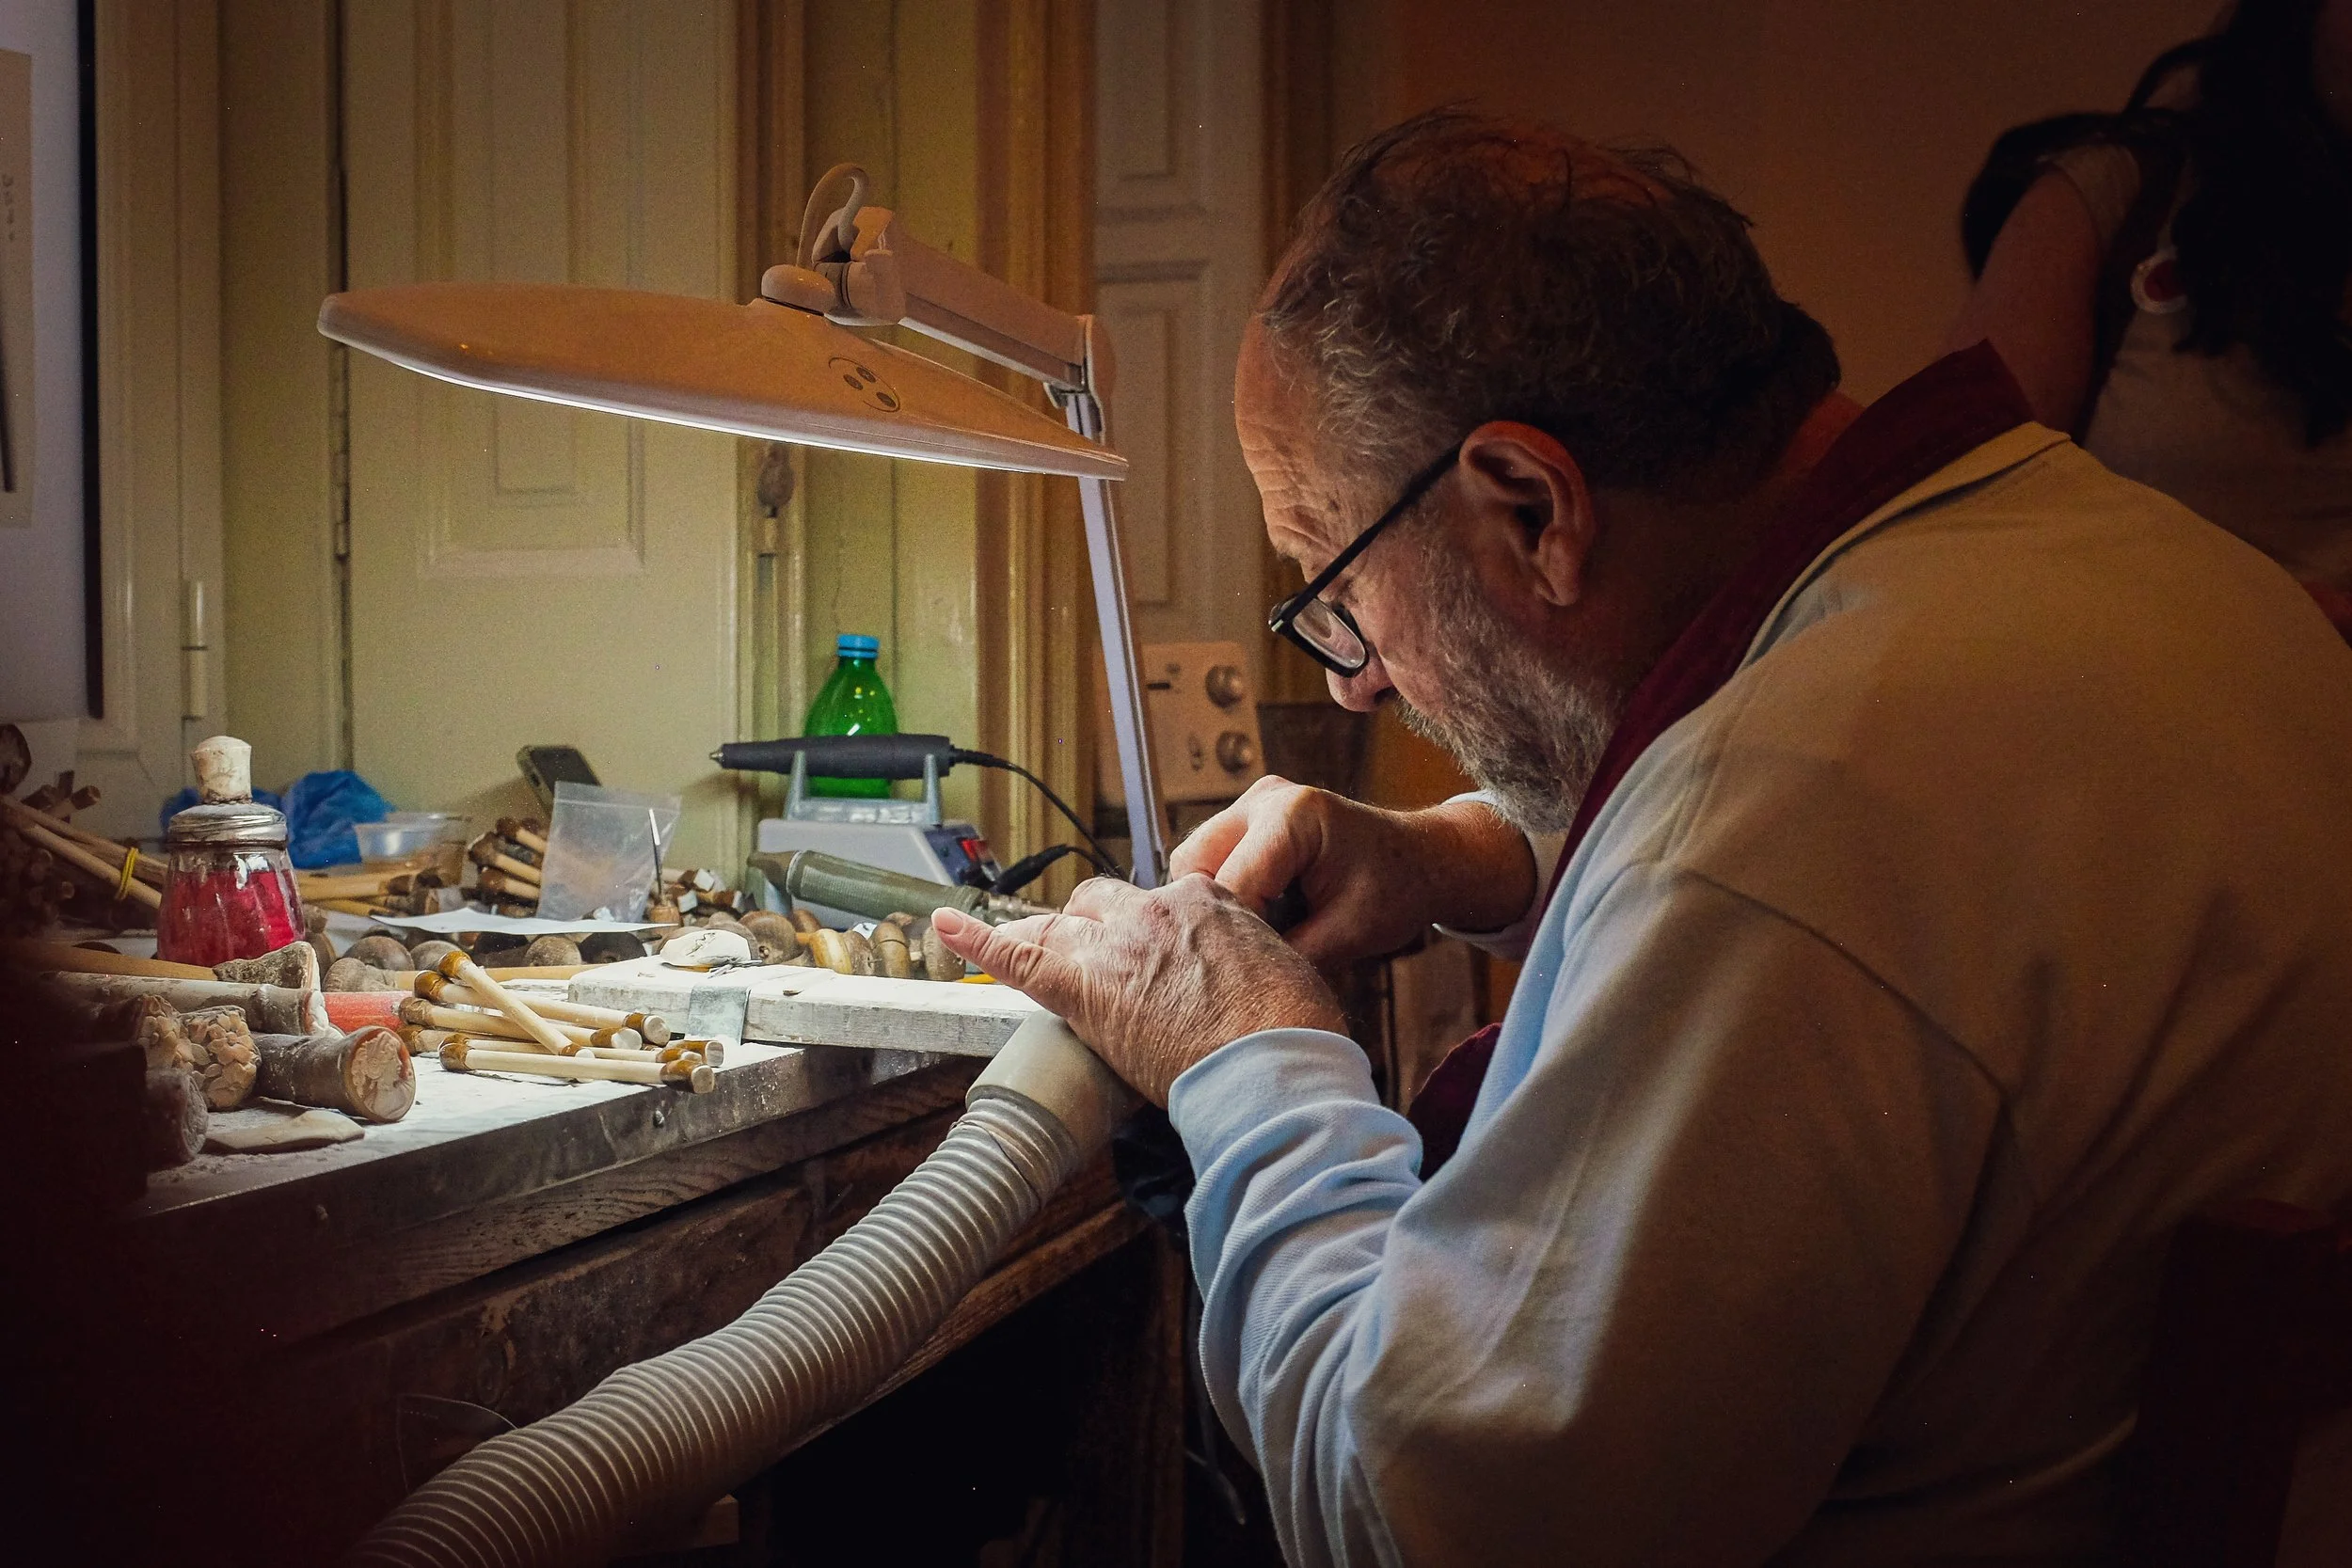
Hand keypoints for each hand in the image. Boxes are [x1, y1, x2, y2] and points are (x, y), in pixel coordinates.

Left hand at [930, 874, 1347, 1104]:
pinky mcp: (1083, 988)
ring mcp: (1115, 946)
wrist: (1273, 1065)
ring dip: (1044, 935)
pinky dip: (977, 940)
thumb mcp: (1290, 974)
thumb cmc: (1294, 1032)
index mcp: (1210, 900)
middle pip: (1107, 903)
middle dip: (1097, 925)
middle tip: (1096, 956)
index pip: (1167, 901)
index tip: (1161, 953)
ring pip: (1063, 926)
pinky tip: (946, 925)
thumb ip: (1258, 965)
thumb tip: (1259, 983)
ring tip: (1017, 939)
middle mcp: (1157, 910)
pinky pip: (1017, 956)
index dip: (1157, 930)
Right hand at [1169, 776, 1537, 966]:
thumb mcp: (1348, 935)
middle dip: (1205, 916)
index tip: (1231, 978)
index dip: (1225, 936)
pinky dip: (1219, 893)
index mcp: (1294, 817)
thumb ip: (1289, 957)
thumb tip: (1234, 986)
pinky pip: (1210, 859)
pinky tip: (1250, 921)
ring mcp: (1254, 803)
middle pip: (1193, 865)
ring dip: (1209, 905)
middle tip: (1234, 960)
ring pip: (1193, 862)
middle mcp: (1265, 799)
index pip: (1228, 883)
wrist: (1420, 859)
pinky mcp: (1249, 818)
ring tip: (1246, 940)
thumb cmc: (1396, 891)